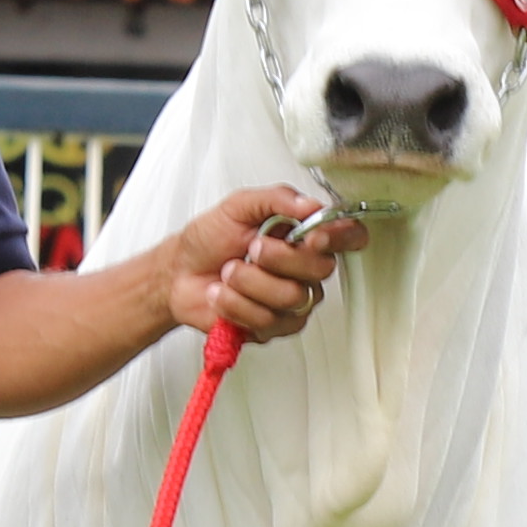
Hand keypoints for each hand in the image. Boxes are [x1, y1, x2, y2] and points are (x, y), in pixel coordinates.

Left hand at [168, 186, 360, 342]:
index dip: (340, 237)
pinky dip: (235, 305)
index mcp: (303, 235)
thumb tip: (310, 205)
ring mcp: (292, 301)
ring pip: (291, 298)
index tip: (312, 236)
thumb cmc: (208, 239)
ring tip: (228, 273)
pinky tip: (223, 295)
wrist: (177, 274)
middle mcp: (304, 269)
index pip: (348, 235)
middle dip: (278, 258)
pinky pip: (267, 321)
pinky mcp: (273, 327)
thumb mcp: (237, 206)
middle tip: (251, 249)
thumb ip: (276, 199)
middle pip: (320, 269)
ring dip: (249, 283)